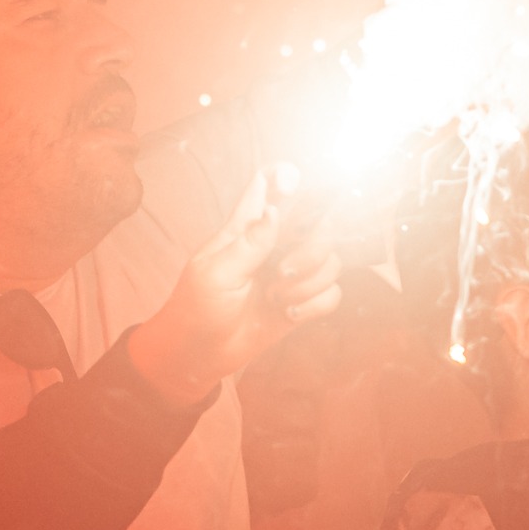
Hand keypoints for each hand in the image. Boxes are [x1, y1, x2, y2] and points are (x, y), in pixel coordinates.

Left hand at [126, 171, 341, 408]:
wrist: (199, 354)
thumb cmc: (196, 307)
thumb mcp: (215, 274)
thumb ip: (249, 243)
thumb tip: (275, 210)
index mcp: (247, 226)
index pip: (270, 183)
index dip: (286, 175)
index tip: (292, 188)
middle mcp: (275, 244)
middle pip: (319, 222)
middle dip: (312, 247)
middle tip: (283, 270)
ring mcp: (291, 272)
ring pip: (330, 260)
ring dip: (309, 281)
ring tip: (277, 297)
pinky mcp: (302, 301)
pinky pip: (332, 293)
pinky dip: (315, 304)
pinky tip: (288, 314)